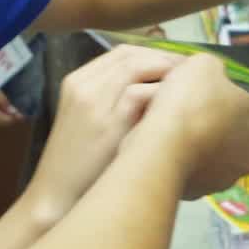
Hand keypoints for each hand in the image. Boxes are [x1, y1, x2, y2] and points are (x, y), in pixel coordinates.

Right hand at [25, 45, 180, 222]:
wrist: (57, 195)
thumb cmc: (78, 164)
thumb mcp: (89, 121)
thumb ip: (112, 100)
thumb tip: (156, 90)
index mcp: (77, 81)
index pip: (121, 52)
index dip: (153, 55)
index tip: (177, 68)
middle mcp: (83, 84)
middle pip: (130, 55)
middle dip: (164, 59)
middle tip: (191, 75)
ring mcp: (94, 102)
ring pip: (136, 66)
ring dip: (167, 72)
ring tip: (190, 88)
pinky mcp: (108, 123)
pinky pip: (139, 92)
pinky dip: (161, 93)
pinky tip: (179, 106)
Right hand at [134, 55, 248, 200]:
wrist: (162, 147)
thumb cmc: (190, 103)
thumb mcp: (204, 64)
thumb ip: (216, 68)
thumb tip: (212, 77)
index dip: (230, 94)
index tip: (207, 90)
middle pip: (235, 130)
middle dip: (216, 120)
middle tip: (190, 107)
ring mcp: (229, 177)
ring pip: (215, 152)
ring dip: (200, 141)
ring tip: (175, 126)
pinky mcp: (203, 191)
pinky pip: (195, 168)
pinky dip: (184, 158)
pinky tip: (168, 146)